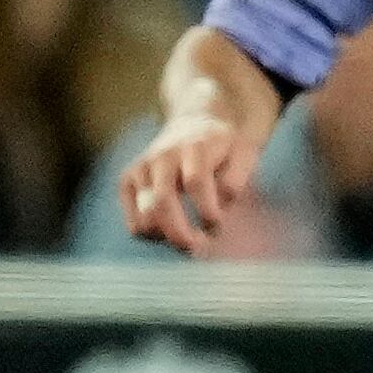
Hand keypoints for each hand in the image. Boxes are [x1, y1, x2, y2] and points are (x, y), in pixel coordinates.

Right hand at [121, 108, 264, 253]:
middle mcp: (162, 157)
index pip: (195, 182)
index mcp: (194, 148)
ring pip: (144, 217)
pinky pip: (134, 223)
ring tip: (189, 240)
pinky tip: (171, 231)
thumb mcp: (244, 154)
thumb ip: (236, 179)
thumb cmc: (225, 148)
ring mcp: (141, 170)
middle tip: (200, 247)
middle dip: (181, 233)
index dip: (208, 211)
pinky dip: (153, 236)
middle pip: (161, 202)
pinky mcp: (127, 183)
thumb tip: (219, 204)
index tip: (217, 224)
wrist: (197, 125)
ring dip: (167, 237)